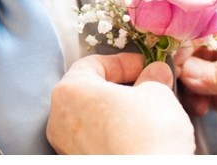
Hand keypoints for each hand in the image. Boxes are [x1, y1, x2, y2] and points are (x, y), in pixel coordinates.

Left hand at [46, 53, 194, 154]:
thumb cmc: (147, 135)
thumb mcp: (158, 92)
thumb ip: (153, 77)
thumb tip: (155, 73)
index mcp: (70, 91)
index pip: (94, 63)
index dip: (125, 62)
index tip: (146, 66)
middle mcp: (59, 120)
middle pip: (90, 91)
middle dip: (122, 87)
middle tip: (149, 87)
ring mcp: (67, 147)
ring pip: (93, 118)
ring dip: (119, 112)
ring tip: (149, 113)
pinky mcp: (80, 162)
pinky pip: (96, 140)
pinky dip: (115, 134)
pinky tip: (139, 136)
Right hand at [178, 7, 216, 153]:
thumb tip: (188, 71)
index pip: (211, 23)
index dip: (189, 33)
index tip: (171, 44)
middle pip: (198, 49)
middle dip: (185, 60)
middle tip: (176, 72)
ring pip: (196, 74)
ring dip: (189, 83)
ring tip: (190, 92)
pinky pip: (202, 96)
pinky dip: (195, 100)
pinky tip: (200, 105)